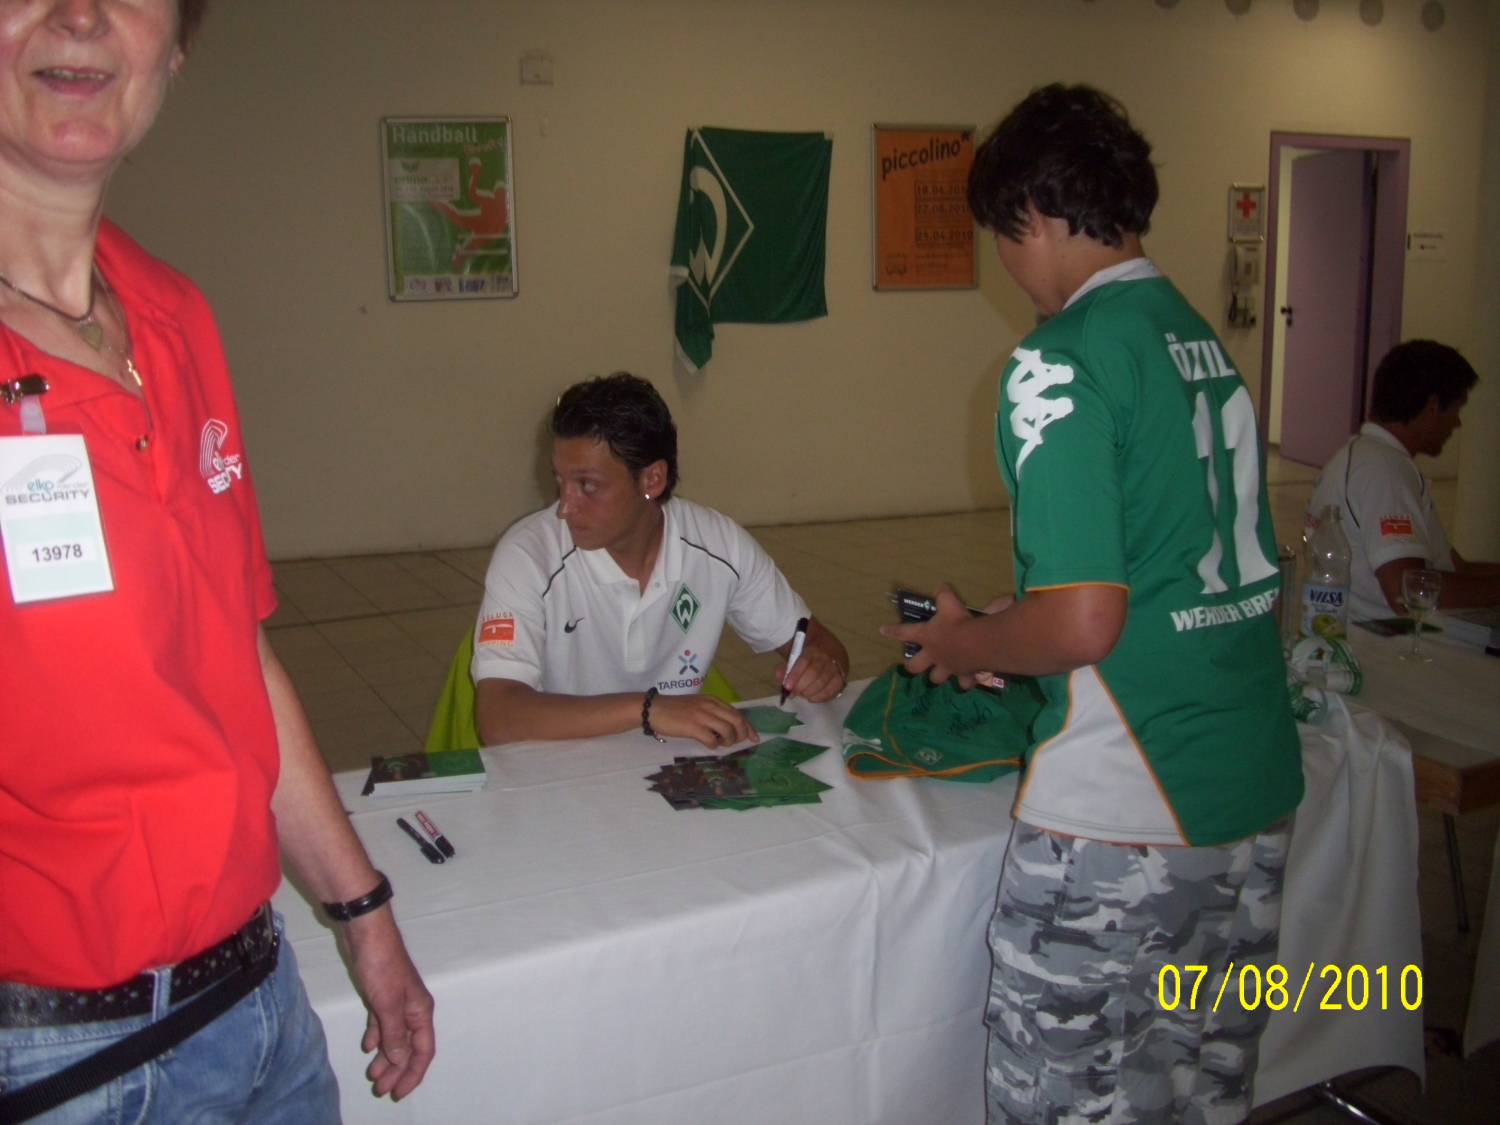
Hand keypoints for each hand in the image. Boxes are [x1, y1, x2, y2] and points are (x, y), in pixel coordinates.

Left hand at [345, 909, 435, 1100]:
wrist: (367, 933)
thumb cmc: (381, 966)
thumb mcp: (387, 1004)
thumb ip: (393, 1033)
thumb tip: (399, 1058)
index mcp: (420, 1011)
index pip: (423, 1050)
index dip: (413, 1073)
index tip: (398, 1092)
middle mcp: (412, 1008)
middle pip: (408, 1047)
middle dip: (396, 1070)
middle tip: (380, 1089)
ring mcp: (396, 1001)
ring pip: (394, 1037)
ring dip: (385, 1056)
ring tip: (372, 1074)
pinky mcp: (381, 994)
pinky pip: (382, 1023)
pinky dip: (376, 1036)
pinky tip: (367, 1046)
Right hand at [649, 693, 756, 746]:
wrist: (653, 708)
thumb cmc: (674, 709)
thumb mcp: (697, 706)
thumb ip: (712, 713)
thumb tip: (727, 729)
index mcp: (712, 700)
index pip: (737, 713)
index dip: (748, 727)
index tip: (754, 738)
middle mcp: (710, 706)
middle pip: (737, 721)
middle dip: (742, 734)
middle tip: (738, 743)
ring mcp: (701, 716)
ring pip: (727, 730)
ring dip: (728, 741)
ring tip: (721, 744)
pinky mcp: (692, 727)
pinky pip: (711, 739)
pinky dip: (713, 745)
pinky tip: (709, 745)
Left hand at [777, 628, 847, 702]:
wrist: (830, 649)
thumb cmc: (809, 655)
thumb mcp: (797, 655)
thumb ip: (787, 666)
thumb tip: (779, 676)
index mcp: (813, 648)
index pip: (804, 660)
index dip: (795, 674)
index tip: (786, 686)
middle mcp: (826, 657)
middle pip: (814, 673)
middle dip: (801, 686)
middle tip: (794, 692)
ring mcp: (836, 668)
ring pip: (823, 682)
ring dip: (809, 692)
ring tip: (802, 694)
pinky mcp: (841, 678)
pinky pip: (832, 690)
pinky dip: (820, 697)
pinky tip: (812, 698)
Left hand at [880, 583, 985, 685]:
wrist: (976, 643)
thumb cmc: (957, 622)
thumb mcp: (949, 603)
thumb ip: (943, 594)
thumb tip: (941, 585)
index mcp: (926, 636)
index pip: (904, 632)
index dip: (893, 631)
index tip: (882, 630)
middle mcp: (933, 654)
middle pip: (915, 666)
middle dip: (912, 666)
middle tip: (911, 665)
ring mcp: (947, 667)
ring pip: (936, 678)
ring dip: (937, 677)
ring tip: (939, 675)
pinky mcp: (963, 674)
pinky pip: (963, 682)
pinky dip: (965, 682)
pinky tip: (967, 682)